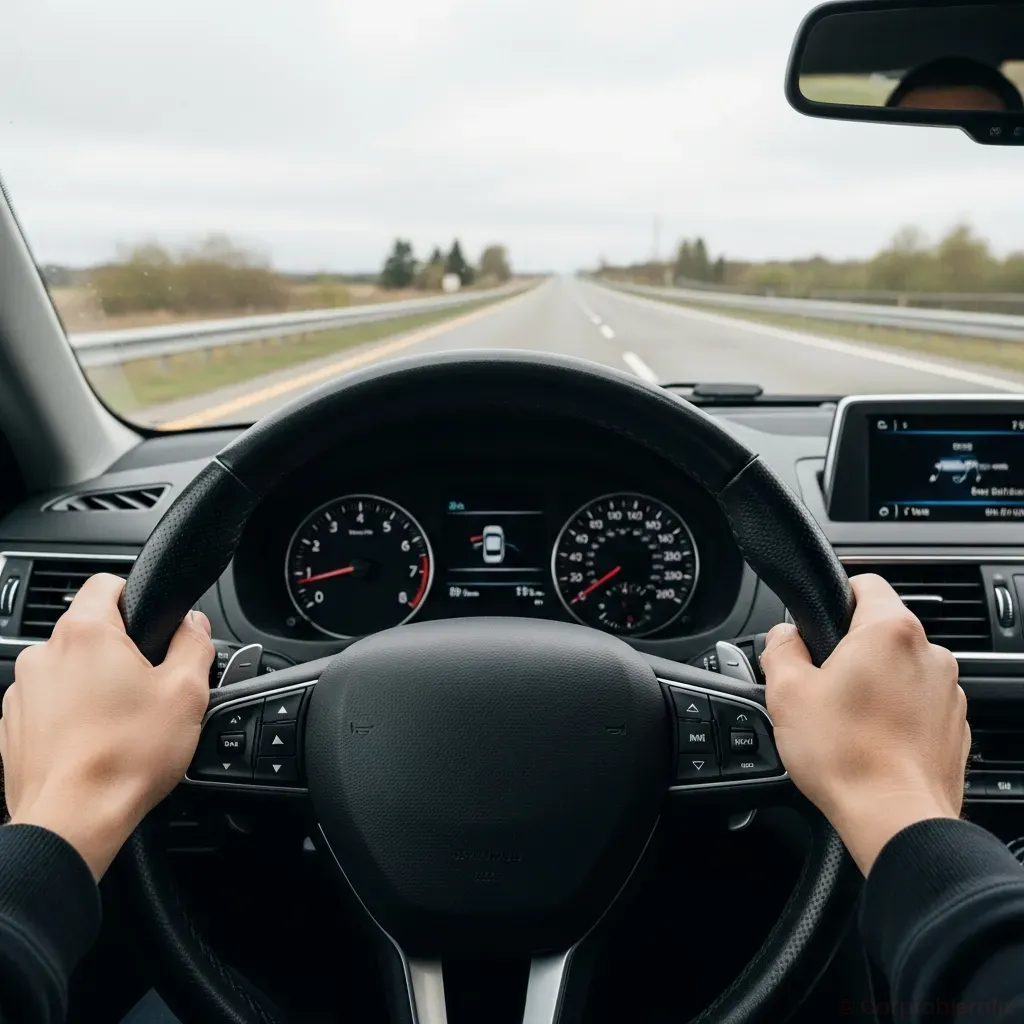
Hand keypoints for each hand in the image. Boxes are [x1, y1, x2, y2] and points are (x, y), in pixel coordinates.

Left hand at [1, 574, 212, 878]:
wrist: (73, 822)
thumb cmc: (126, 758)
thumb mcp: (187, 692)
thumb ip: (194, 644)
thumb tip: (192, 624)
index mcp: (85, 634)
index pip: (107, 583)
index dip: (137, 597)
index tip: (154, 625)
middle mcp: (44, 655)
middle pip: (89, 631)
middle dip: (121, 652)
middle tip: (151, 686)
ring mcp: (21, 693)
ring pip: (69, 670)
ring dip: (94, 685)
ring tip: (124, 722)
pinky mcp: (12, 728)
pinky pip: (50, 705)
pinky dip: (72, 716)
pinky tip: (98, 743)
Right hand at [762, 573, 968, 874]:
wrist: (895, 819)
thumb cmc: (845, 756)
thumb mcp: (786, 692)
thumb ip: (781, 648)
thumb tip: (784, 636)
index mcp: (889, 631)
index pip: (866, 582)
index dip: (836, 595)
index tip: (819, 620)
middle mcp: (929, 653)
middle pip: (882, 630)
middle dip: (851, 649)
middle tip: (819, 682)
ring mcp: (949, 692)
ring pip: (902, 669)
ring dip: (876, 682)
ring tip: (844, 718)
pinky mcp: (956, 727)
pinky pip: (919, 704)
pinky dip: (897, 714)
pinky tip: (869, 740)